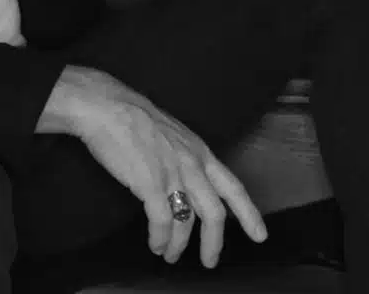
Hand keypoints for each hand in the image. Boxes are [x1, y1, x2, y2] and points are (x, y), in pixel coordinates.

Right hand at [37, 66, 266, 266]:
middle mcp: (192, 165)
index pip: (233, 186)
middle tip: (209, 262)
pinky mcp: (150, 185)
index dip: (249, 214)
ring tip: (169, 255)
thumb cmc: (135, 118)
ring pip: (187, 222)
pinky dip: (159, 238)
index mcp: (200, 151)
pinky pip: (161, 222)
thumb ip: (184, 158)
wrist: (108, 108)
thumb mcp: (173, 135)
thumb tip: (185, 183)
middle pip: (214, 213)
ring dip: (179, 245)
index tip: (260, 235)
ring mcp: (173, 175)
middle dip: (213, 243)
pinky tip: (155, 243)